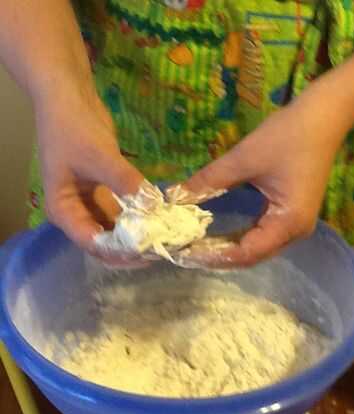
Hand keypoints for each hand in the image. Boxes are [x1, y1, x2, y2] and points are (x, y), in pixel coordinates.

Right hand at [35, 86, 143, 261]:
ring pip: (116, 232)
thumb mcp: (100, 156)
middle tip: (160, 250)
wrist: (69, 96)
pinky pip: (124, 215)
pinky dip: (140, 220)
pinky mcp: (105, 195)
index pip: (92, 243)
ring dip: (138, 238)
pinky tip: (160, 222)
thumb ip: (126, 183)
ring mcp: (91, 205)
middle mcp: (76, 214)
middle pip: (104, 245)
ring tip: (164, 241)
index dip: (119, 251)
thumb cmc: (74, 127)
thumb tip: (154, 206)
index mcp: (64, 211)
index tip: (147, 251)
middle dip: (131, 250)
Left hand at [184, 82, 351, 267]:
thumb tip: (174, 196)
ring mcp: (296, 226)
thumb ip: (209, 181)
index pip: (246, 253)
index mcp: (288, 223)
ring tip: (197, 246)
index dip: (214, 255)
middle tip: (185, 251)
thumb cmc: (288, 135)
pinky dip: (240, 238)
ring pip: (257, 249)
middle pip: (252, 257)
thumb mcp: (244, 158)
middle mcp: (295, 233)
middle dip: (219, 256)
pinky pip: (263, 236)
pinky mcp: (293, 216)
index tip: (185, 250)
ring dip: (228, 249)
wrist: (325, 115)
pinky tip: (218, 235)